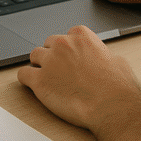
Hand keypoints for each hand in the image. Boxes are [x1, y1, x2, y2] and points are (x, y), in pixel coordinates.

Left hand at [17, 26, 140, 140]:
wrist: (111, 105)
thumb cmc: (117, 85)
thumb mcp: (114, 58)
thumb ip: (98, 54)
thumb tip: (98, 58)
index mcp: (81, 36)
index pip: (66, 36)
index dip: (68, 49)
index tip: (71, 59)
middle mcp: (62, 44)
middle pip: (48, 44)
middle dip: (53, 57)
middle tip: (60, 72)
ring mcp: (49, 62)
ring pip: (34, 56)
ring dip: (40, 66)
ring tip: (48, 79)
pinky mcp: (39, 81)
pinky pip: (23, 74)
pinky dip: (27, 79)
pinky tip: (33, 86)